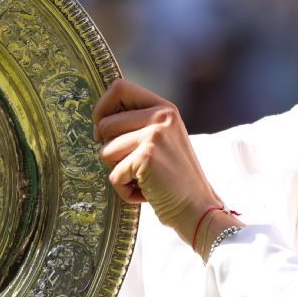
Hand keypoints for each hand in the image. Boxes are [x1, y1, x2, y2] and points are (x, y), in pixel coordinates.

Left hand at [92, 79, 222, 238]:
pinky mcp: (146, 157)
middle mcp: (161, 116)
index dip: (102, 108)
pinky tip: (146, 192)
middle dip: (110, 151)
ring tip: (143, 179)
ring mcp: (154, 135)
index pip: (119, 88)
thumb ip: (139, 124)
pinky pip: (114, 175)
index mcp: (165, 108)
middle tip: (133, 166)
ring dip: (117, 172)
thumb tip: (99, 121)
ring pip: (105, 151)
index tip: (103, 130)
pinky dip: (124, 191)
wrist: (198, 208)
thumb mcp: (163, 140)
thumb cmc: (174, 180)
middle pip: (104, 124)